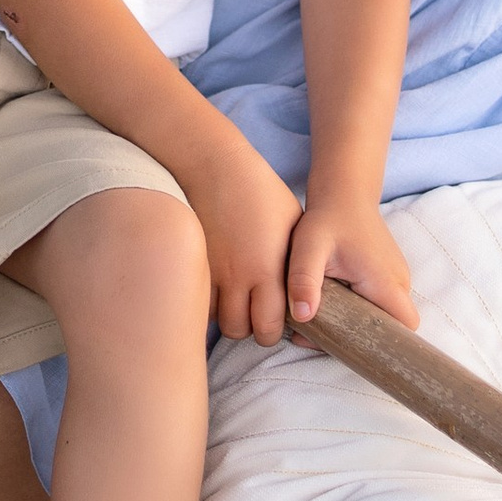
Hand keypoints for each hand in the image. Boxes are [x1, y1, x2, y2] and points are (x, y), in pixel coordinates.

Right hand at [185, 135, 306, 346]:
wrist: (217, 168)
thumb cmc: (261, 193)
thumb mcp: (293, 225)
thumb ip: (297, 263)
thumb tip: (306, 288)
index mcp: (270, 269)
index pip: (271, 325)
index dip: (275, 330)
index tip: (278, 320)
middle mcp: (241, 277)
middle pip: (244, 331)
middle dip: (252, 330)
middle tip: (256, 317)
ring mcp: (215, 273)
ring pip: (220, 321)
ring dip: (231, 319)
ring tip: (239, 305)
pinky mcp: (196, 264)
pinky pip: (202, 302)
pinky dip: (212, 305)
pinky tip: (220, 292)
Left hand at [287, 190, 415, 331]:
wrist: (343, 193)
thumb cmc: (328, 219)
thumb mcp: (309, 248)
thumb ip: (305, 281)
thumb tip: (303, 317)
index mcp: (385, 281)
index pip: (405, 327)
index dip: (386, 344)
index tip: (350, 348)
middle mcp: (398, 281)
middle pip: (392, 327)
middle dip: (358, 338)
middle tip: (317, 333)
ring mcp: (394, 277)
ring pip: (383, 316)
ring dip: (354, 324)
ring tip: (317, 316)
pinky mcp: (386, 274)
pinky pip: (378, 303)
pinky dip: (356, 310)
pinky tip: (327, 302)